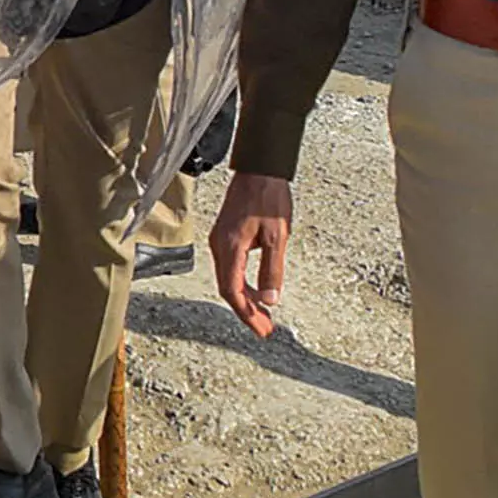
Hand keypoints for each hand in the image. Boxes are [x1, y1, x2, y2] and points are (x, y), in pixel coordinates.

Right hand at [212, 169, 298, 336]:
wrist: (259, 169)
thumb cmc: (268, 197)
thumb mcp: (277, 236)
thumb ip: (272, 269)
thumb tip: (271, 299)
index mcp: (230, 248)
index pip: (233, 291)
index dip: (247, 314)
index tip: (262, 329)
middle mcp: (220, 246)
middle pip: (229, 289)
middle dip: (247, 311)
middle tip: (265, 328)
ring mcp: (220, 241)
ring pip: (229, 279)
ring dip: (246, 298)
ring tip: (264, 313)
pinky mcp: (225, 235)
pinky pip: (230, 267)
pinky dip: (242, 283)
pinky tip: (256, 288)